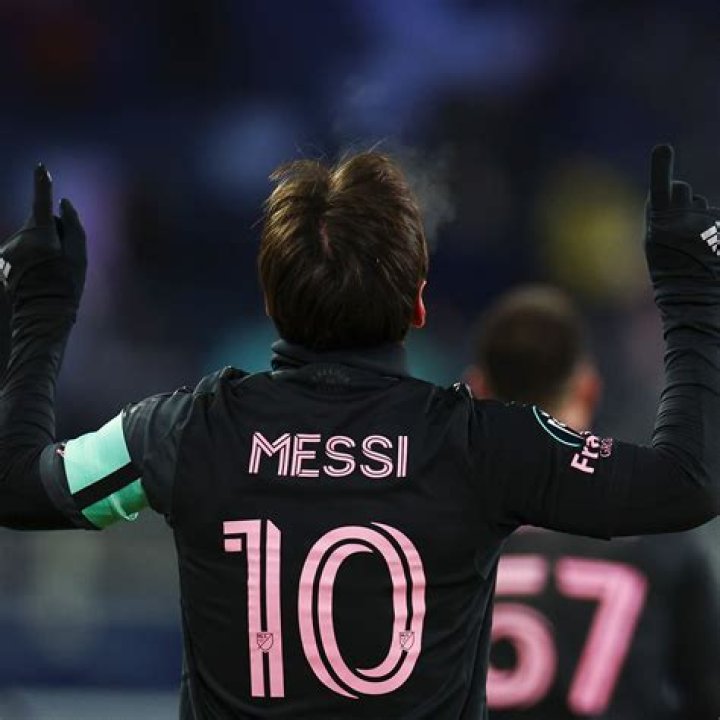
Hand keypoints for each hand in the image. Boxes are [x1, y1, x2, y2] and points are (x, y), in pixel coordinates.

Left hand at [0, 164, 85, 306]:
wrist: (42, 312)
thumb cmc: (65, 284)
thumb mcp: (79, 257)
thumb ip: (74, 226)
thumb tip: (64, 203)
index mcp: (41, 235)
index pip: (41, 202)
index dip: (42, 184)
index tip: (41, 168)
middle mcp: (20, 238)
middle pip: (39, 222)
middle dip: (52, 231)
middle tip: (64, 257)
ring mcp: (9, 248)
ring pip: (29, 235)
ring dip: (41, 245)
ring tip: (50, 269)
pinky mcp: (2, 258)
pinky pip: (21, 248)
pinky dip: (31, 255)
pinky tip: (38, 274)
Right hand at [646, 145, 719, 300]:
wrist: (691, 296)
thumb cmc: (669, 270)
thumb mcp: (655, 244)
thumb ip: (663, 215)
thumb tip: (681, 189)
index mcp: (658, 224)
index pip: (661, 188)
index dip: (661, 166)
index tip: (663, 149)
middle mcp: (681, 221)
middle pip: (683, 191)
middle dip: (683, 198)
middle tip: (680, 225)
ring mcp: (704, 225)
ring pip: (701, 205)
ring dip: (699, 217)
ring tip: (694, 244)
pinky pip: (716, 218)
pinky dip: (713, 230)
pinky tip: (709, 248)